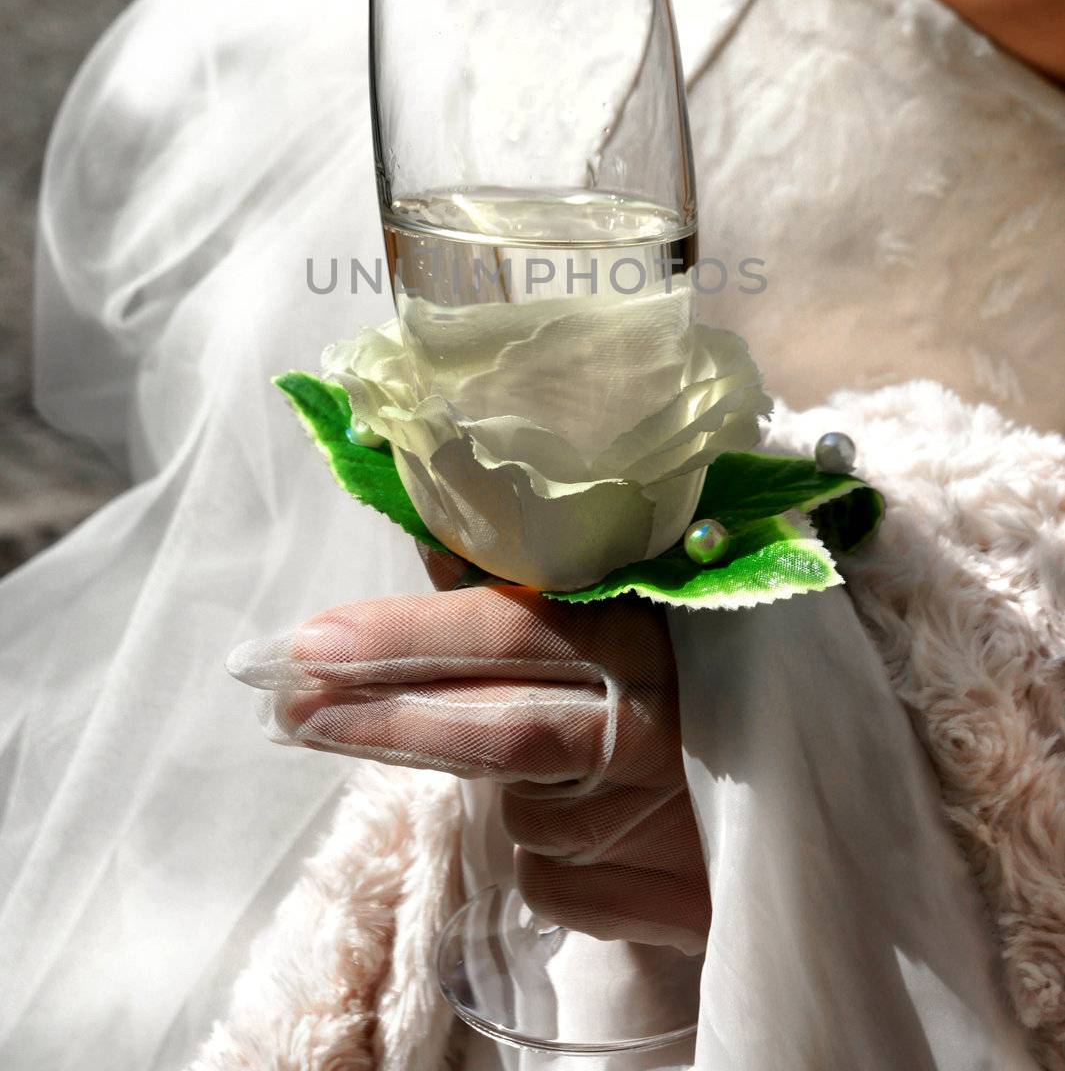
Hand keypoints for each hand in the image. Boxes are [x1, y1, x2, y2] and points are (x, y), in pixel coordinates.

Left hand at [231, 572, 710, 952]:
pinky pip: (547, 871)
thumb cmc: (711, 680)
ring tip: (568, 758)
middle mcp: (648, 731)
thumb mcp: (646, 610)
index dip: (404, 637)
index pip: (511, 632)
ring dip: (499, 782)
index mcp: (651, 638)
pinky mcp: (650, 903)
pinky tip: (602, 821)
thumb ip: (540, 582)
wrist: (828, 803)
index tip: (312, 642)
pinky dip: (546, 845)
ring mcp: (648, 826)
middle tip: (290, 706)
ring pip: (514, 806)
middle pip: (488, 729)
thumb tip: (432, 534)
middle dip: (376, 720)